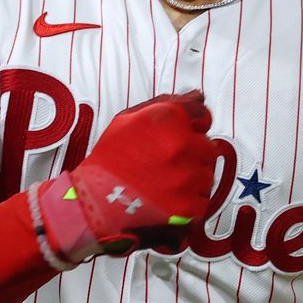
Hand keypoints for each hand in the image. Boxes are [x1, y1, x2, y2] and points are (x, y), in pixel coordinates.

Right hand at [32, 90, 214, 265]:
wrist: (95, 200)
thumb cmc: (109, 159)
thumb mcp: (129, 119)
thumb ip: (168, 102)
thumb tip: (198, 97)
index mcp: (168, 118)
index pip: (202, 115)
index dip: (192, 126)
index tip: (182, 135)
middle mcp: (182, 144)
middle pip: (206, 146)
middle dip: (191, 153)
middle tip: (165, 163)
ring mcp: (188, 176)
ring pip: (207, 174)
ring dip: (192, 177)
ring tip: (163, 182)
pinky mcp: (189, 205)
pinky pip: (202, 199)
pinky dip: (188, 200)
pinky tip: (167, 198)